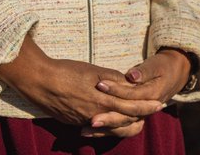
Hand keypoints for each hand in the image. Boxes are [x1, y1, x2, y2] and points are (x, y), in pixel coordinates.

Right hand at [0, 36, 162, 137]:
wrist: (39, 81)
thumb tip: (130, 83)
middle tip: (154, 111)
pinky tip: (108, 123)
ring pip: (113, 128)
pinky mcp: (75, 122)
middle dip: (142, 115)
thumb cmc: (66, 71)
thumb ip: (113, 79)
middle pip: (127, 120)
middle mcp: (98, 114)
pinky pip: (96, 128)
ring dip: (125, 123)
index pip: (133, 106)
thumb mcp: (93, 71)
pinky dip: (106, 126)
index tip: (160, 103)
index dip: (147, 105)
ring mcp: (86, 121)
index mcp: (105, 100)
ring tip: (134, 119)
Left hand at [88, 49, 191, 130]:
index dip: (116, 90)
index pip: (132, 96)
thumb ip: (142, 72)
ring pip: (123, 126)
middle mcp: (146, 108)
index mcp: (152, 95)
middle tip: (91, 120)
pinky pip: (121, 128)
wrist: (174, 74)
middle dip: (109, 118)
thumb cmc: (162, 67)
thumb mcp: (154, 66)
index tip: (99, 85)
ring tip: (85, 130)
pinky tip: (88, 132)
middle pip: (126, 116)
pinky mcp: (134, 117)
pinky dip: (106, 131)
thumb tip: (132, 76)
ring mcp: (140, 114)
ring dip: (105, 129)